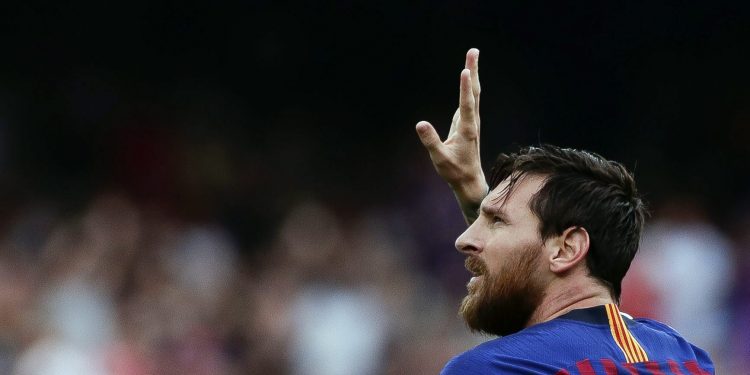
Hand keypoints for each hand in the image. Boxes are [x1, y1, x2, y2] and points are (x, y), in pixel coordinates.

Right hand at [416, 48, 487, 222]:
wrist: (469, 181)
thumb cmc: (454, 171)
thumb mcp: (439, 158)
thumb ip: (431, 141)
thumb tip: (420, 124)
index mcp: (466, 129)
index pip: (466, 104)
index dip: (465, 88)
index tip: (465, 71)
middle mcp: (471, 122)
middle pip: (474, 92)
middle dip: (473, 70)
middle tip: (473, 51)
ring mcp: (470, 121)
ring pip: (473, 94)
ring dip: (472, 74)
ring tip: (472, 57)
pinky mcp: (466, 123)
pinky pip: (468, 99)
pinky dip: (468, 86)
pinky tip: (468, 78)